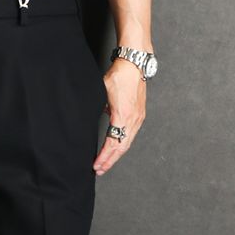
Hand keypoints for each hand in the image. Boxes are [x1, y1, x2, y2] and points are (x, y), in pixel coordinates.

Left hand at [93, 57, 146, 175]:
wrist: (135, 63)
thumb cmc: (119, 75)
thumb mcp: (103, 93)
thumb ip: (99, 108)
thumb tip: (96, 118)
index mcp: (123, 116)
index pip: (112, 143)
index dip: (103, 157)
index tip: (96, 165)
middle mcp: (132, 120)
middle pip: (121, 148)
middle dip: (109, 161)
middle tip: (99, 170)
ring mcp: (137, 118)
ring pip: (126, 144)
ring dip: (116, 156)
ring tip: (106, 164)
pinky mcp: (139, 115)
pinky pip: (130, 136)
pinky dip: (122, 146)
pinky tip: (116, 150)